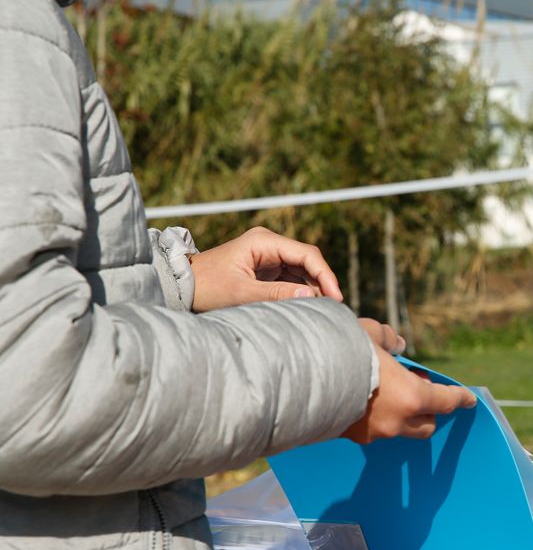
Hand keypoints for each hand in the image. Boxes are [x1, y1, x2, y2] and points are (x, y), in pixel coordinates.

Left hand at [190, 226, 342, 311]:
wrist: (180, 287)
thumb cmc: (207, 287)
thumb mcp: (242, 293)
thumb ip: (278, 294)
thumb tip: (312, 297)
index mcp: (263, 241)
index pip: (307, 254)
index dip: (325, 275)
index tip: (336, 297)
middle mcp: (268, 243)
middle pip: (308, 260)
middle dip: (322, 282)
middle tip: (333, 306)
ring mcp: (267, 255)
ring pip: (302, 270)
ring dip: (313, 288)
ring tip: (322, 309)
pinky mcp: (265, 268)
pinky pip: (291, 277)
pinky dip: (300, 291)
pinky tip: (308, 305)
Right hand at [342, 318, 475, 442]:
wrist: (301, 377)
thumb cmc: (341, 350)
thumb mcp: (370, 333)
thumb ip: (388, 339)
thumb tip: (396, 345)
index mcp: (412, 396)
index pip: (446, 401)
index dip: (460, 399)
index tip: (469, 400)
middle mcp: (398, 421)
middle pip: (427, 425)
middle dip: (429, 411)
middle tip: (417, 388)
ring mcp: (375, 433)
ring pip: (399, 429)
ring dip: (401, 415)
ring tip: (385, 393)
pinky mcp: (352, 438)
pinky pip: (373, 430)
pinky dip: (376, 418)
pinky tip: (362, 400)